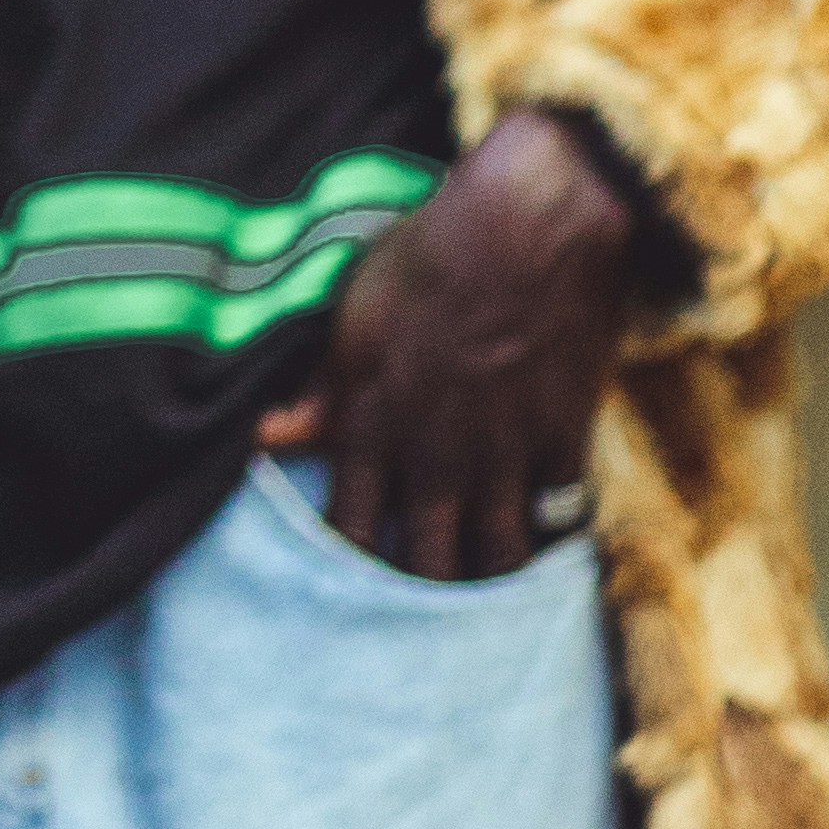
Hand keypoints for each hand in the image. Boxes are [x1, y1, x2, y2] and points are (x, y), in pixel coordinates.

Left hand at [255, 109, 633, 584]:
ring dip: (487, 577)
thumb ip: (317, 391)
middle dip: (420, 591)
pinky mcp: (564, 439)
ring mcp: (504, 455)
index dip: (347, 571)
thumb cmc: (428, 255)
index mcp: (371, 427)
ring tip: (480, 583)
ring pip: (497, 558)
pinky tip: (540, 533)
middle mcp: (435, 457)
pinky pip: (558, 517)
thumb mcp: (354, 316)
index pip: (349, 533)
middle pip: (427, 567)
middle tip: (418, 607)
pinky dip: (548, 532)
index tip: (347, 586)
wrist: (531, 222)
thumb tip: (264, 438)